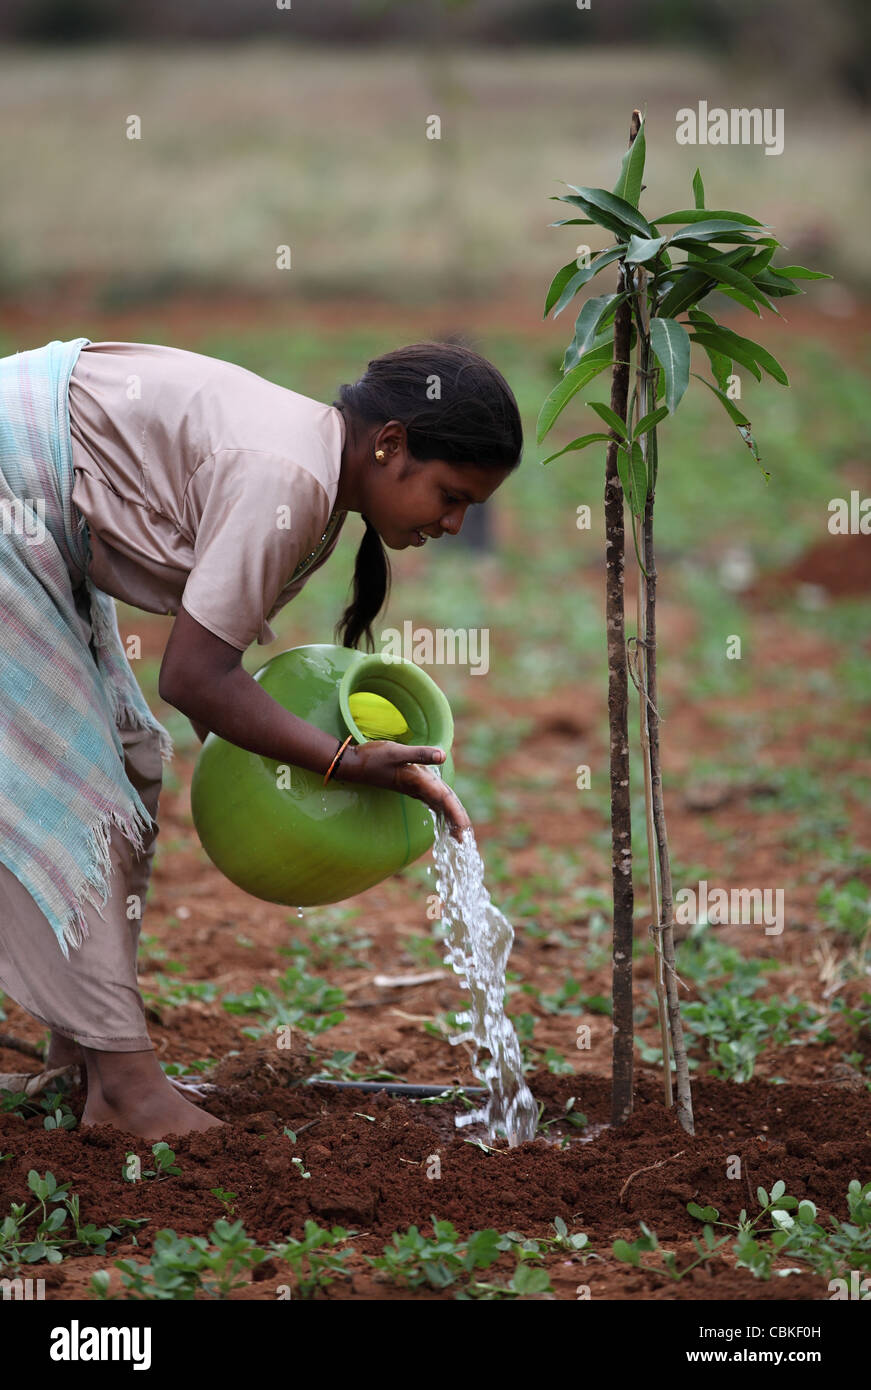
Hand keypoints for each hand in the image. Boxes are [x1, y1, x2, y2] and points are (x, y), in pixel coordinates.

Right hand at [337, 741, 471, 844]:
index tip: (466, 831)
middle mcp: (418, 787)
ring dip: (449, 817)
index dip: (457, 814)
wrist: (354, 765)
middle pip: (443, 806)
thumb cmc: (374, 757)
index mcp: (420, 781)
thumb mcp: (397, 752)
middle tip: (466, 840)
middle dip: (456, 821)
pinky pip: (429, 799)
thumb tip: (442, 756)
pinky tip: (443, 811)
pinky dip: (439, 807)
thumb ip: (420, 754)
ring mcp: (413, 788)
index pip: (444, 799)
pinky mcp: (409, 785)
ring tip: (459, 832)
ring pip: (437, 804)